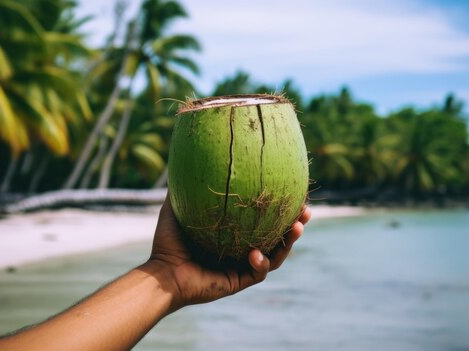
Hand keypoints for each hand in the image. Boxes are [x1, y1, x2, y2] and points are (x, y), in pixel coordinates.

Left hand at [143, 194, 310, 311]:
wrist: (162, 274)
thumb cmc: (167, 241)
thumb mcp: (177, 207)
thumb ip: (184, 186)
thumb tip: (187, 156)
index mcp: (234, 233)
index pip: (264, 218)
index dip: (280, 207)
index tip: (294, 191)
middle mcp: (242, 249)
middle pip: (278, 235)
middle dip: (295, 223)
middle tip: (306, 210)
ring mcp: (242, 267)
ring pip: (276, 255)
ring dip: (289, 242)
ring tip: (297, 227)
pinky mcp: (238, 282)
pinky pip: (258, 273)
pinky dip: (261, 263)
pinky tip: (256, 253)